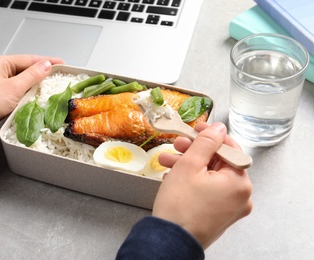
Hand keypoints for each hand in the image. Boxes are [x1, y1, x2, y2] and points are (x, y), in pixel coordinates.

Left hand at [0, 55, 63, 130]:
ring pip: (19, 80)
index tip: (61, 63)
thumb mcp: (14, 87)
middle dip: (40, 72)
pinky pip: (13, 89)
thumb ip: (32, 76)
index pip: (29, 59)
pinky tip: (32, 96)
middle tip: (57, 75)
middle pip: (23, 68)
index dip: (46, 61)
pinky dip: (24, 92)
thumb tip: (46, 65)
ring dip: (33, 83)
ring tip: (48, 85)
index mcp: (0, 63)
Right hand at [152, 122, 252, 248]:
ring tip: (166, 161)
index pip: (229, 149)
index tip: (197, 128)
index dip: (211, 135)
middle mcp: (240, 196)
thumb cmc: (180, 205)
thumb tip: (218, 128)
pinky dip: (192, 182)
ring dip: (188, 166)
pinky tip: (173, 178)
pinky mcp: (218, 215)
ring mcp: (230, 208)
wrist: (169, 241)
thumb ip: (206, 142)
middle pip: (218, 163)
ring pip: (210, 177)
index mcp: (239, 182)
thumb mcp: (189, 165)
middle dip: (193, 152)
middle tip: (176, 145)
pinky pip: (208, 191)